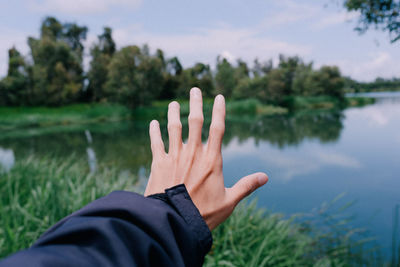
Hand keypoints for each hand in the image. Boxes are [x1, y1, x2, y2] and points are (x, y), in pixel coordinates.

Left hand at [144, 87, 267, 229]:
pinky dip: (154, 132)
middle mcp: (193, 153)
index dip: (219, 111)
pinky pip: (156, 143)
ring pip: (174, 128)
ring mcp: (175, 157)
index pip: (218, 129)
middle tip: (194, 89)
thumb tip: (265, 177)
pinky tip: (153, 123)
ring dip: (174, 113)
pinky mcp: (159, 164)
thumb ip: (246, 186)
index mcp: (212, 160)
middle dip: (196, 103)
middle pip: (195, 122)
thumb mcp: (229, 201)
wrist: (175, 222)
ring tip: (174, 103)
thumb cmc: (204, 214)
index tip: (219, 97)